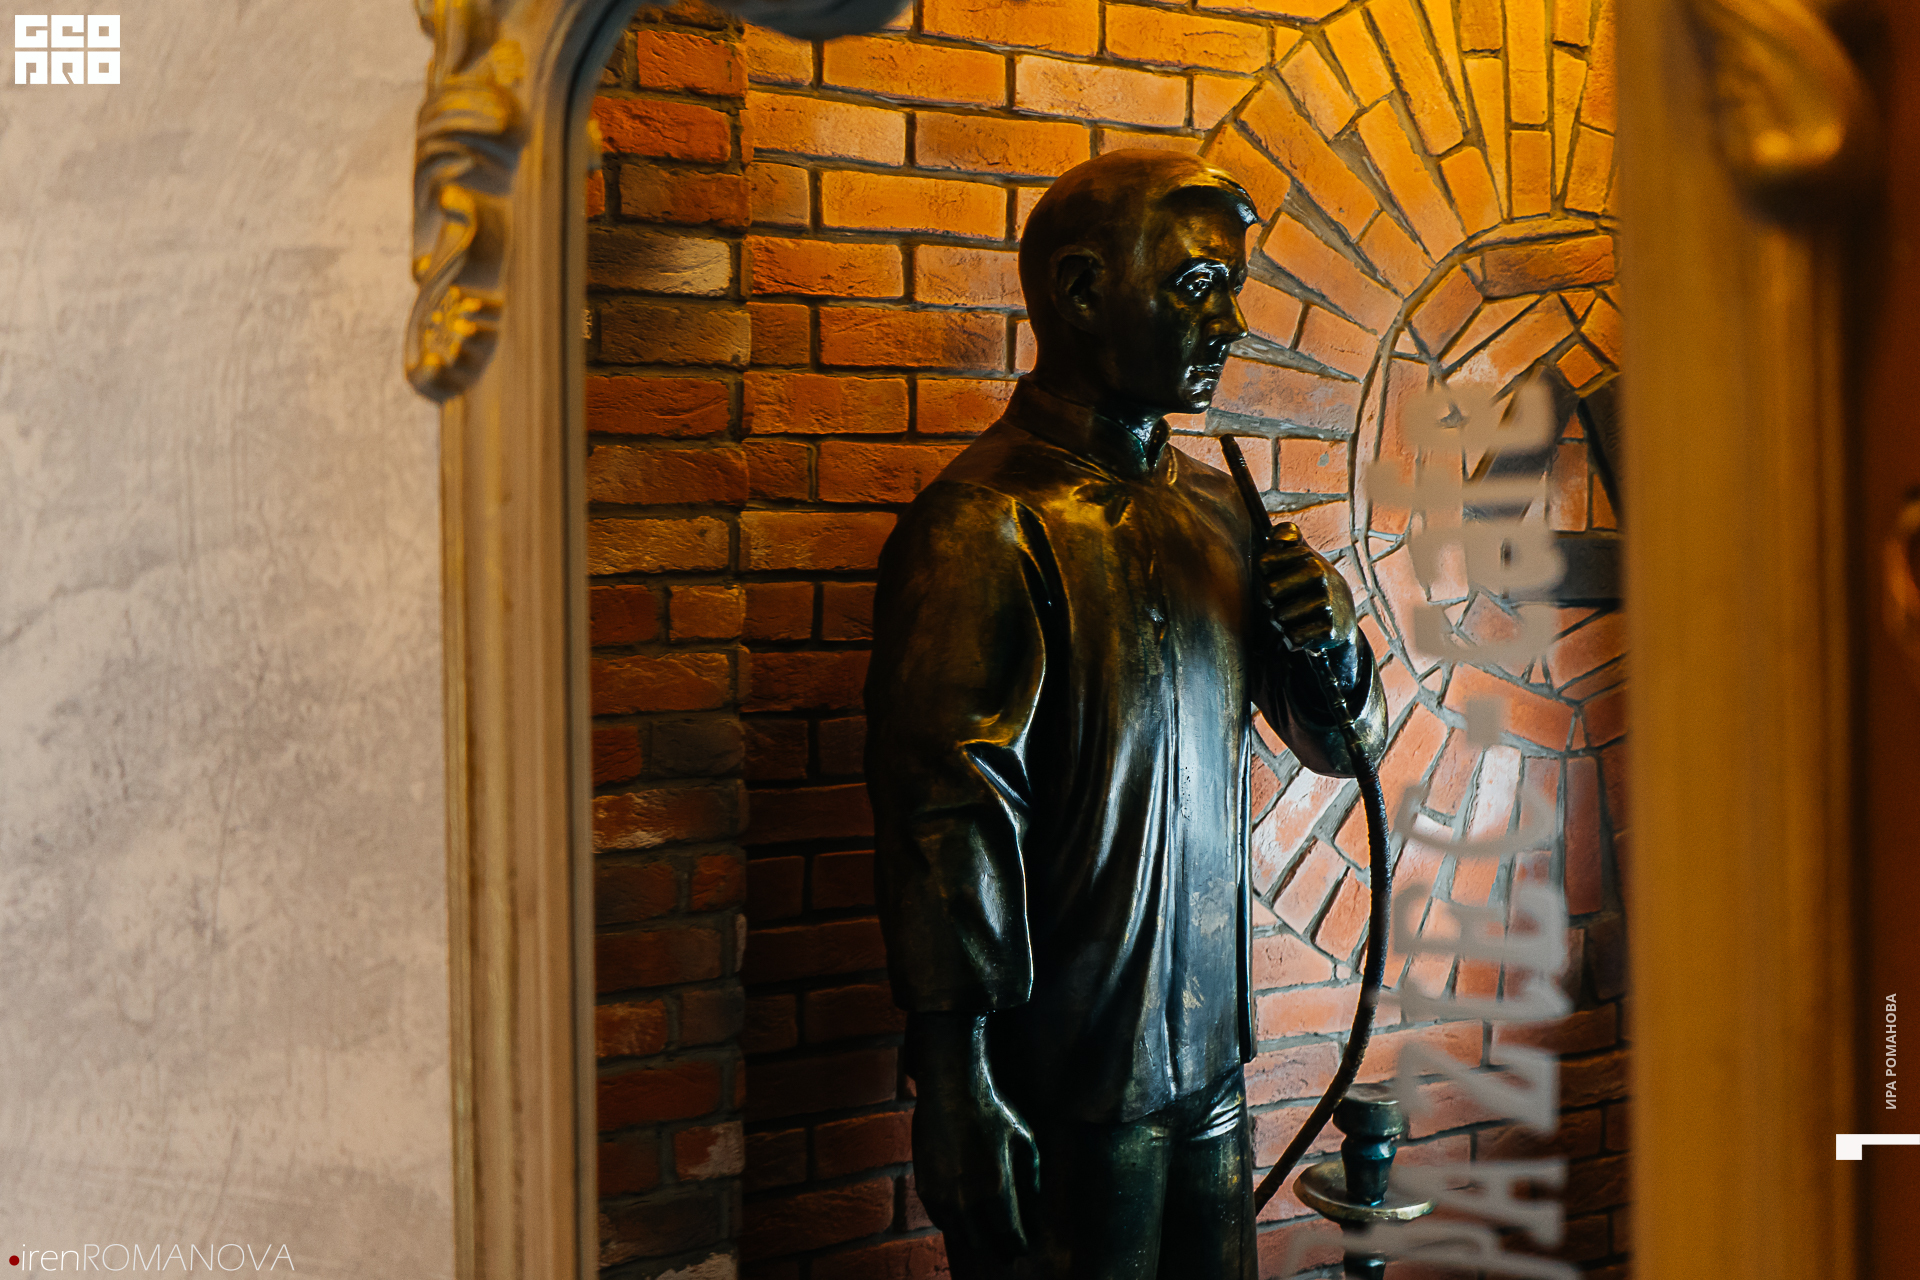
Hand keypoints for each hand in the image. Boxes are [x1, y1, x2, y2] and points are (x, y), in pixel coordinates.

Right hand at [907, 1014, 1042, 1262]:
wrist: (950, 1088)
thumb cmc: (992, 1111)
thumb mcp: (1024, 1139)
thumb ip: (1032, 1175)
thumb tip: (1034, 1201)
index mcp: (996, 1188)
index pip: (1009, 1236)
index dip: (1018, 1246)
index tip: (1024, 1248)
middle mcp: (966, 1198)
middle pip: (984, 1243)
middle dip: (999, 1248)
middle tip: (1008, 1250)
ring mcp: (942, 1194)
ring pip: (960, 1235)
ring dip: (976, 1239)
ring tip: (987, 1238)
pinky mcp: (925, 1187)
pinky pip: (941, 1220)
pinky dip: (954, 1226)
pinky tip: (964, 1221)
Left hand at [1256, 522, 1357, 651]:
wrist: (1342, 617)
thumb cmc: (1310, 583)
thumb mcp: (1301, 555)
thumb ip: (1285, 536)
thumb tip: (1275, 536)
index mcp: (1308, 556)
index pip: (1263, 563)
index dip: (1266, 575)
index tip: (1281, 577)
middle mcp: (1321, 575)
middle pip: (1269, 590)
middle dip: (1272, 601)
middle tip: (1288, 601)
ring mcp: (1327, 602)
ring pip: (1279, 617)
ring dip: (1283, 622)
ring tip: (1300, 616)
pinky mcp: (1329, 630)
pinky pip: (1293, 637)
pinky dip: (1294, 639)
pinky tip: (1307, 630)